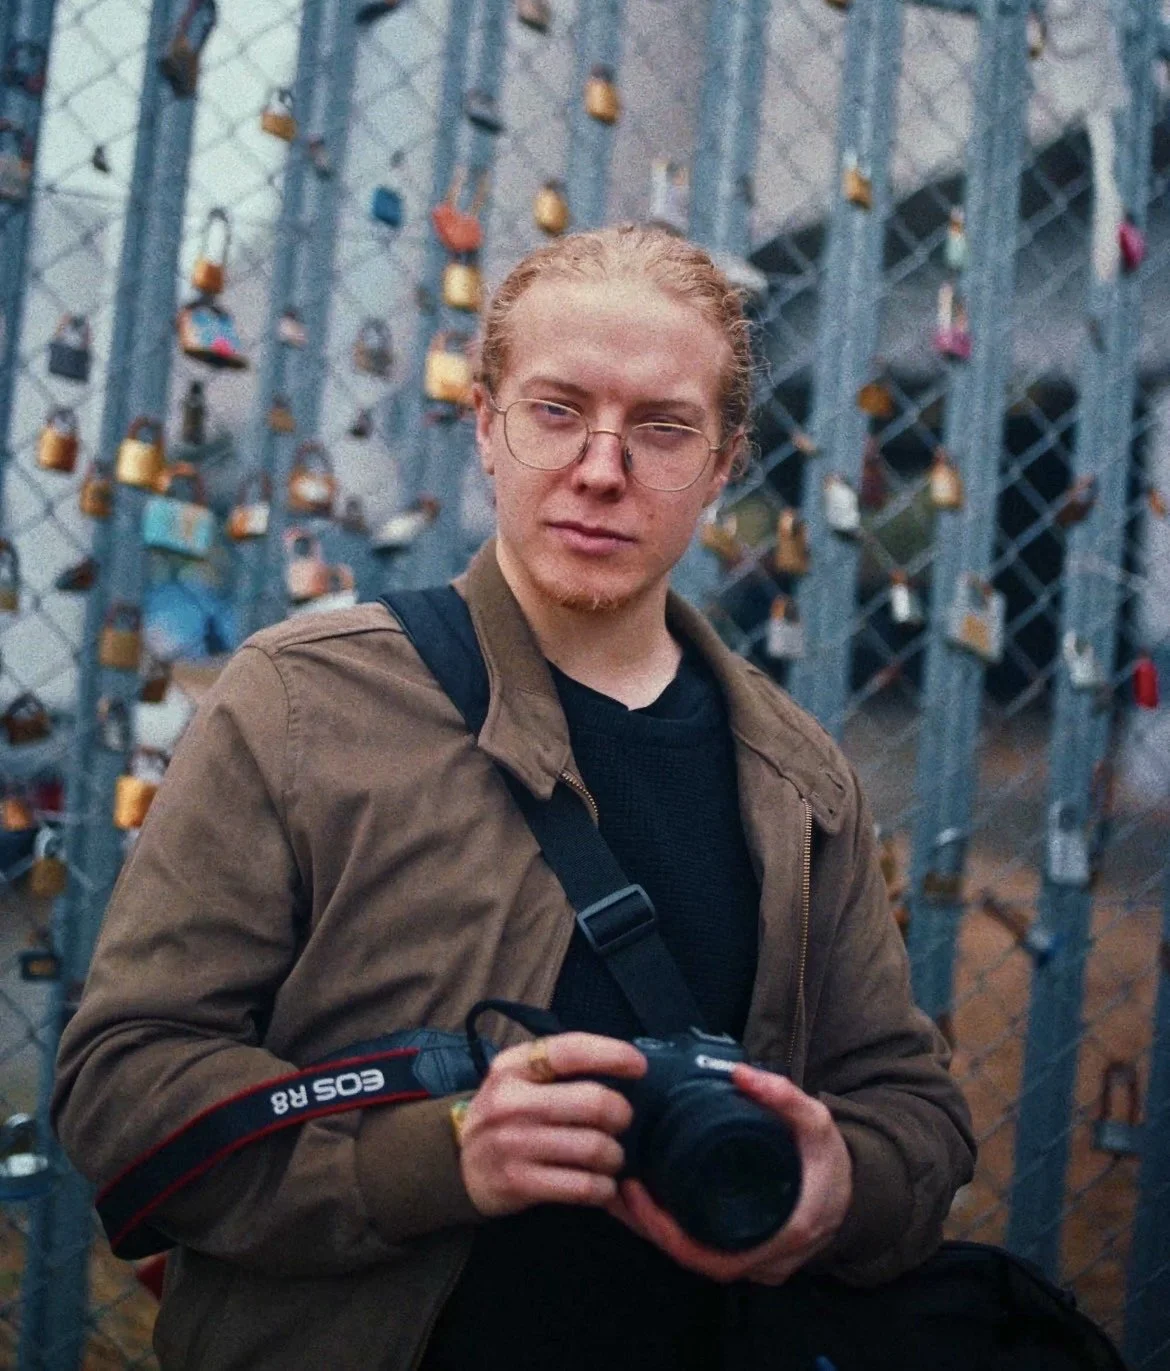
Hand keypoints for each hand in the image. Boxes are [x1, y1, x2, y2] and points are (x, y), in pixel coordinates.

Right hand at [458, 1032, 646, 1216]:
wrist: (456, 1165)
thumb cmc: (504, 1114)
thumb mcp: (517, 1078)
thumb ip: (558, 1068)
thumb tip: (623, 1064)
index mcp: (513, 1066)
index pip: (570, 1050)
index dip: (612, 1054)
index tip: (639, 1066)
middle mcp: (510, 1101)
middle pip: (592, 1102)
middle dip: (621, 1113)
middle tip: (622, 1121)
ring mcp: (512, 1143)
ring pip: (592, 1148)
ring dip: (614, 1155)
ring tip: (611, 1157)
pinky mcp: (518, 1183)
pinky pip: (580, 1186)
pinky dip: (602, 1188)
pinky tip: (602, 1185)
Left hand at [606, 1063, 852, 1285]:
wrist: (856, 1194)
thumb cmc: (832, 1162)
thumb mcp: (817, 1124)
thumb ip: (784, 1097)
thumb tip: (740, 1073)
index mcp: (780, 1235)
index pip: (713, 1257)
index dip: (670, 1234)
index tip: (640, 1198)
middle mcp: (763, 1259)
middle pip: (692, 1257)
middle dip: (648, 1228)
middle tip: (616, 1187)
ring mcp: (753, 1261)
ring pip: (693, 1256)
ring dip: (653, 1230)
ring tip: (618, 1191)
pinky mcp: (744, 1252)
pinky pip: (701, 1249)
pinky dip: (670, 1229)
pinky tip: (643, 1202)